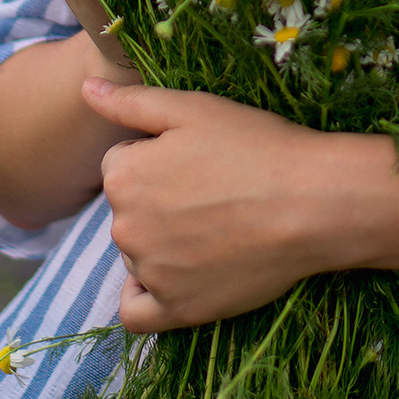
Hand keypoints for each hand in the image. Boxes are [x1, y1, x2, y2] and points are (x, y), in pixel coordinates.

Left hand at [82, 80, 354, 330]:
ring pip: (137, 252)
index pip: (120, 164)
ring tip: (214, 224)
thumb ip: (130, 102)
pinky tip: (177, 273)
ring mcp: (151, 274)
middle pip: (127, 209)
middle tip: (209, 188)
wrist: (312, 202)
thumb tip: (86, 88)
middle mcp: (125, 229)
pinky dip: (146, 293)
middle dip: (156, 197)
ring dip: (159, 240)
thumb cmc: (255, 145)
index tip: (195, 156)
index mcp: (123, 177)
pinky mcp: (178, 310)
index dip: (156, 155)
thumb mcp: (192, 108)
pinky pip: (137, 310)